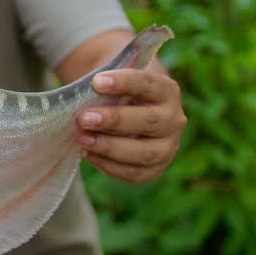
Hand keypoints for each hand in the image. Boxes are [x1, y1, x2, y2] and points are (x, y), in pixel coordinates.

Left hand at [78, 67, 186, 182]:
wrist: (127, 113)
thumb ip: (104, 85)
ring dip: (110, 147)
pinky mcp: (156, 169)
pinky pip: (135, 173)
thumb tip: (81, 95)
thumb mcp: (116, 81)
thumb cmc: (118, 93)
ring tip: (83, 139)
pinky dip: (110, 165)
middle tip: (84, 119)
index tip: (97, 82)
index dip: (124, 83)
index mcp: (166, 91)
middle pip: (149, 121)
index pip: (148, 84)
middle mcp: (173, 120)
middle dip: (114, 120)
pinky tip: (90, 154)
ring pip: (145, 152)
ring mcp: (168, 147)